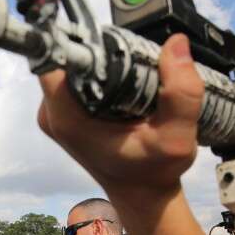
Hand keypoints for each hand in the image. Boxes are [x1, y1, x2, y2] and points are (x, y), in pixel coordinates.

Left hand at [37, 34, 202, 197]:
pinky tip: (122, 87)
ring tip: (131, 78)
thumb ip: (181, 93)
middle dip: (100, 52)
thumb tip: (176, 45)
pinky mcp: (64, 110)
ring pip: (72, 64)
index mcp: (68, 118)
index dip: (83, 41)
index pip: (57, 58)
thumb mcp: (176, 138)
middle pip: (66, 57)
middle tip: (133, 64)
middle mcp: (53, 114)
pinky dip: (99, 74)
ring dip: (101, 62)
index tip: (113, 43)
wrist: (141, 193)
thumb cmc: (154, 171)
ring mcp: (55, 112)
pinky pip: (76, 76)